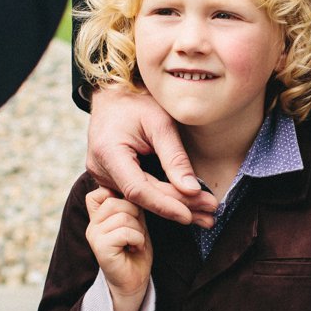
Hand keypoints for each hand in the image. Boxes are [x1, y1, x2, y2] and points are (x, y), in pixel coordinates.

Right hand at [85, 187, 152, 300]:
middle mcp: (93, 224)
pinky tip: (135, 249)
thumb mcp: (135, 222)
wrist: (134, 281)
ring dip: (138, 230)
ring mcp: (94, 235)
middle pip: (116, 201)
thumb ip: (130, 206)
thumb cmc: (136, 250)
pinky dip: (137, 240)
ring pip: (122, 216)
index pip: (100, 192)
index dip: (120, 197)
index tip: (132, 214)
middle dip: (135, 215)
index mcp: (98, 215)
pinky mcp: (100, 247)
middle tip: (136, 233)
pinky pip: (124, 232)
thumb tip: (133, 189)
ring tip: (135, 242)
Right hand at [87, 87, 215, 225]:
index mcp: (108, 152)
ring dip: (172, 207)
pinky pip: (136, 193)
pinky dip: (161, 200)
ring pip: (140, 199)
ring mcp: (101, 175)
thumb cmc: (137, 102)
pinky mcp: (109, 177)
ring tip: (204, 215)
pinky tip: (185, 208)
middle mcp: (100, 168)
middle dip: (178, 207)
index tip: (190, 214)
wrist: (113, 95)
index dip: (165, 205)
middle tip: (210, 214)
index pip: (138, 190)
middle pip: (142, 198)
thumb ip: (175, 157)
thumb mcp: (160, 123)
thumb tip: (192, 189)